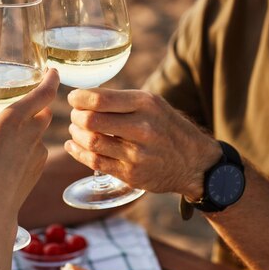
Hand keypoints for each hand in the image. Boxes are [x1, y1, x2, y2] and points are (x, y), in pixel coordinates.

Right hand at [0, 69, 58, 220]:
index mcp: (15, 118)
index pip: (45, 92)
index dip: (52, 79)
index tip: (53, 71)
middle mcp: (32, 131)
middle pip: (45, 110)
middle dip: (39, 105)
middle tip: (27, 102)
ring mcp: (38, 150)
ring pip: (42, 130)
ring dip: (33, 126)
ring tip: (12, 133)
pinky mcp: (39, 165)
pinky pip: (38, 149)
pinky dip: (29, 146)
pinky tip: (12, 156)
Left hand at [64, 88, 220, 198]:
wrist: (195, 162)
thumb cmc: (167, 127)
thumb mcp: (153, 105)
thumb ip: (122, 100)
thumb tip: (84, 96)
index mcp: (145, 104)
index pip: (99, 99)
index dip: (78, 98)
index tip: (73, 98)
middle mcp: (142, 128)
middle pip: (91, 120)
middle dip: (76, 117)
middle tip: (75, 116)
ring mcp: (136, 153)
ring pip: (90, 142)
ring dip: (76, 134)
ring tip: (76, 130)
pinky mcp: (131, 174)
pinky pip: (95, 162)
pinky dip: (78, 152)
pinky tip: (74, 146)